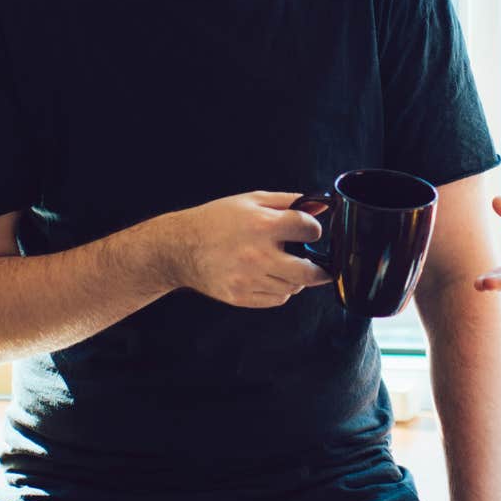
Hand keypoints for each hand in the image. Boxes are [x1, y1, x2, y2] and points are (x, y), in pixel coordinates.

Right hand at [156, 191, 331, 307]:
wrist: (180, 246)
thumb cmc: (216, 220)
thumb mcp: (251, 201)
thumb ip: (289, 202)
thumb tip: (320, 204)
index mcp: (263, 225)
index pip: (309, 230)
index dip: (314, 229)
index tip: (309, 231)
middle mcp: (258, 255)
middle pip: (309, 272)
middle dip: (320, 269)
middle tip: (318, 265)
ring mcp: (248, 279)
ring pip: (293, 287)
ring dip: (296, 278)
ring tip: (283, 266)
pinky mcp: (240, 297)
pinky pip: (277, 299)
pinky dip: (280, 290)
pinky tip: (270, 276)